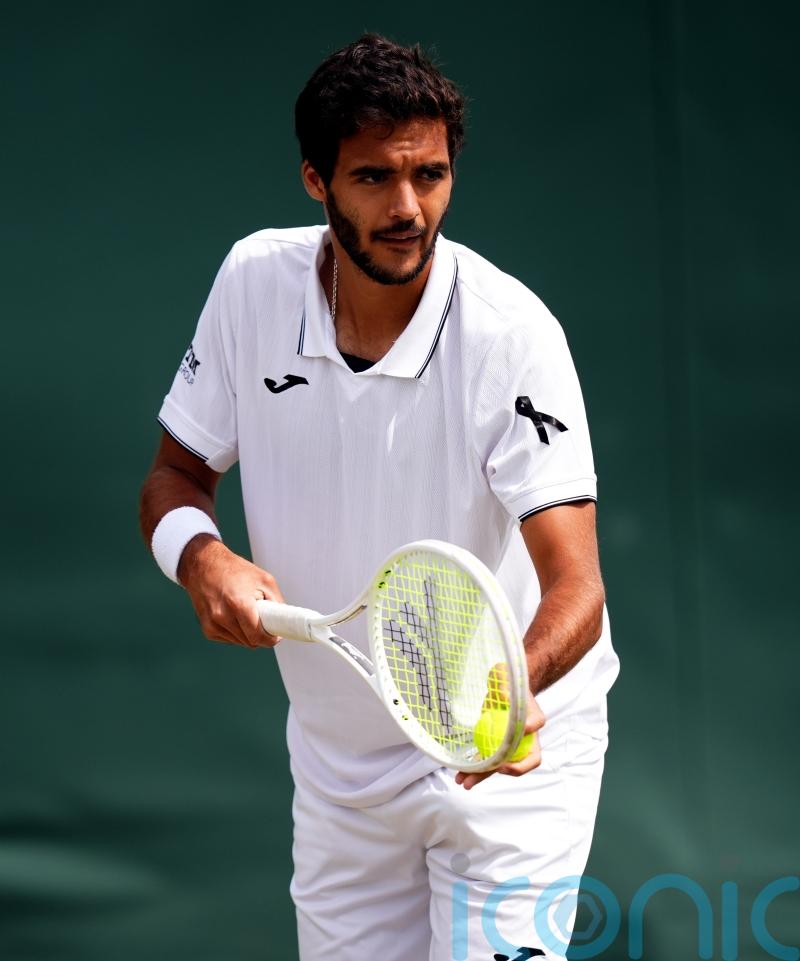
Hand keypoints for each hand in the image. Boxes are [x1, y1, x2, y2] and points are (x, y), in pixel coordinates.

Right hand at [178, 534, 283, 648]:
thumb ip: (277, 602)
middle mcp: (222, 617)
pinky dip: (236, 632)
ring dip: (248, 634)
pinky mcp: (207, 629)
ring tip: (246, 612)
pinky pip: (230, 639)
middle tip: (263, 619)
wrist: (203, 565)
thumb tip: (284, 622)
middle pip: (251, 642)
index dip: (271, 638)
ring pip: (241, 642)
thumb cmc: (235, 570)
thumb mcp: (264, 579)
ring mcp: (212, 625)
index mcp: (238, 604)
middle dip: (260, 634)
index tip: (276, 635)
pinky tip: (234, 615)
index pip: (258, 637)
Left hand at [455, 691, 544, 790]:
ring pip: (495, 766)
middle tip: (470, 782)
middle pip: (510, 766)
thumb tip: (505, 696)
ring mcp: (508, 746)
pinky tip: (460, 773)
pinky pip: (486, 758)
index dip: (520, 765)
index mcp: (533, 732)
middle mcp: (523, 744)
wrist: (507, 685)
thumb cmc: (513, 685)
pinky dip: (473, 766)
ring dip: (478, 775)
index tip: (503, 763)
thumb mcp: (512, 683)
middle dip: (490, 775)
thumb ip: (509, 689)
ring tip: (461, 782)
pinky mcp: (494, 744)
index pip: (533, 757)